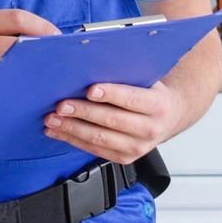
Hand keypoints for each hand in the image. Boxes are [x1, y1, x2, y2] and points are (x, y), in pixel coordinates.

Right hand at [0, 10, 57, 115]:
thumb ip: (4, 32)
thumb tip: (48, 40)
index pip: (16, 18)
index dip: (42, 27)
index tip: (58, 38)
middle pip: (17, 46)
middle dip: (42, 54)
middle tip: (59, 62)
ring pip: (12, 71)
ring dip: (34, 75)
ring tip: (49, 79)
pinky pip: (2, 92)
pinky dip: (19, 92)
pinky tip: (31, 94)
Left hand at [43, 80, 182, 164]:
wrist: (168, 117)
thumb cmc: (151, 94)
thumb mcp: (146, 79)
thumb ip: (125, 74)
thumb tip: (93, 64)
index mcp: (158, 105)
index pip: (133, 99)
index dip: (111, 94)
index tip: (90, 89)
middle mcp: (150, 129)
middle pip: (111, 120)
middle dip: (83, 112)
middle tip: (61, 105)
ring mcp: (138, 147)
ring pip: (99, 138)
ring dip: (72, 128)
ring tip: (53, 119)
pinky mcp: (125, 158)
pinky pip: (95, 150)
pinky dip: (73, 140)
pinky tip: (59, 131)